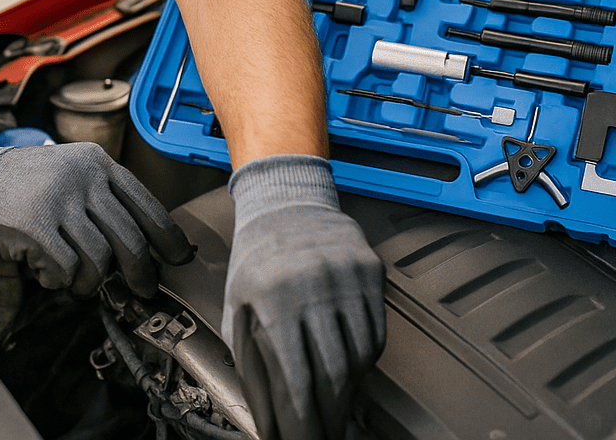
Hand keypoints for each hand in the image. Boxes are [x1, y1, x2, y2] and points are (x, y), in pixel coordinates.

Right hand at [0, 132, 192, 295]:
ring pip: (99, 259)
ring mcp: (59, 200)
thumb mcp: (71, 172)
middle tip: (142, 289)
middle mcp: (84, 178)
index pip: (147, 203)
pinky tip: (48, 273)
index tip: (179, 257)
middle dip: (141, 271)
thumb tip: (145, 243)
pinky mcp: (34, 225)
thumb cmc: (25, 182)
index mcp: (98, 163)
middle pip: (130, 237)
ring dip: (91, 281)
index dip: (168, 236)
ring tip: (77, 280)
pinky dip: (61, 280)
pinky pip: (66, 269)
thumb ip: (104, 198)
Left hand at [222, 155, 385, 439]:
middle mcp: (313, 286)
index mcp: (275, 299)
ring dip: (351, 391)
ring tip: (339, 406)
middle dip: (330, 414)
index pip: (297, 379)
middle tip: (326, 431)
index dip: (302, 420)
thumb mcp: (238, 305)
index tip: (303, 439)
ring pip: (361, 356)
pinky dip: (367, 358)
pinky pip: (377, 331)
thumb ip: (249, 359)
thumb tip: (266, 415)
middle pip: (334, 374)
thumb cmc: (258, 256)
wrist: (286, 200)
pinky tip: (353, 366)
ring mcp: (346, 277)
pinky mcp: (369, 271)